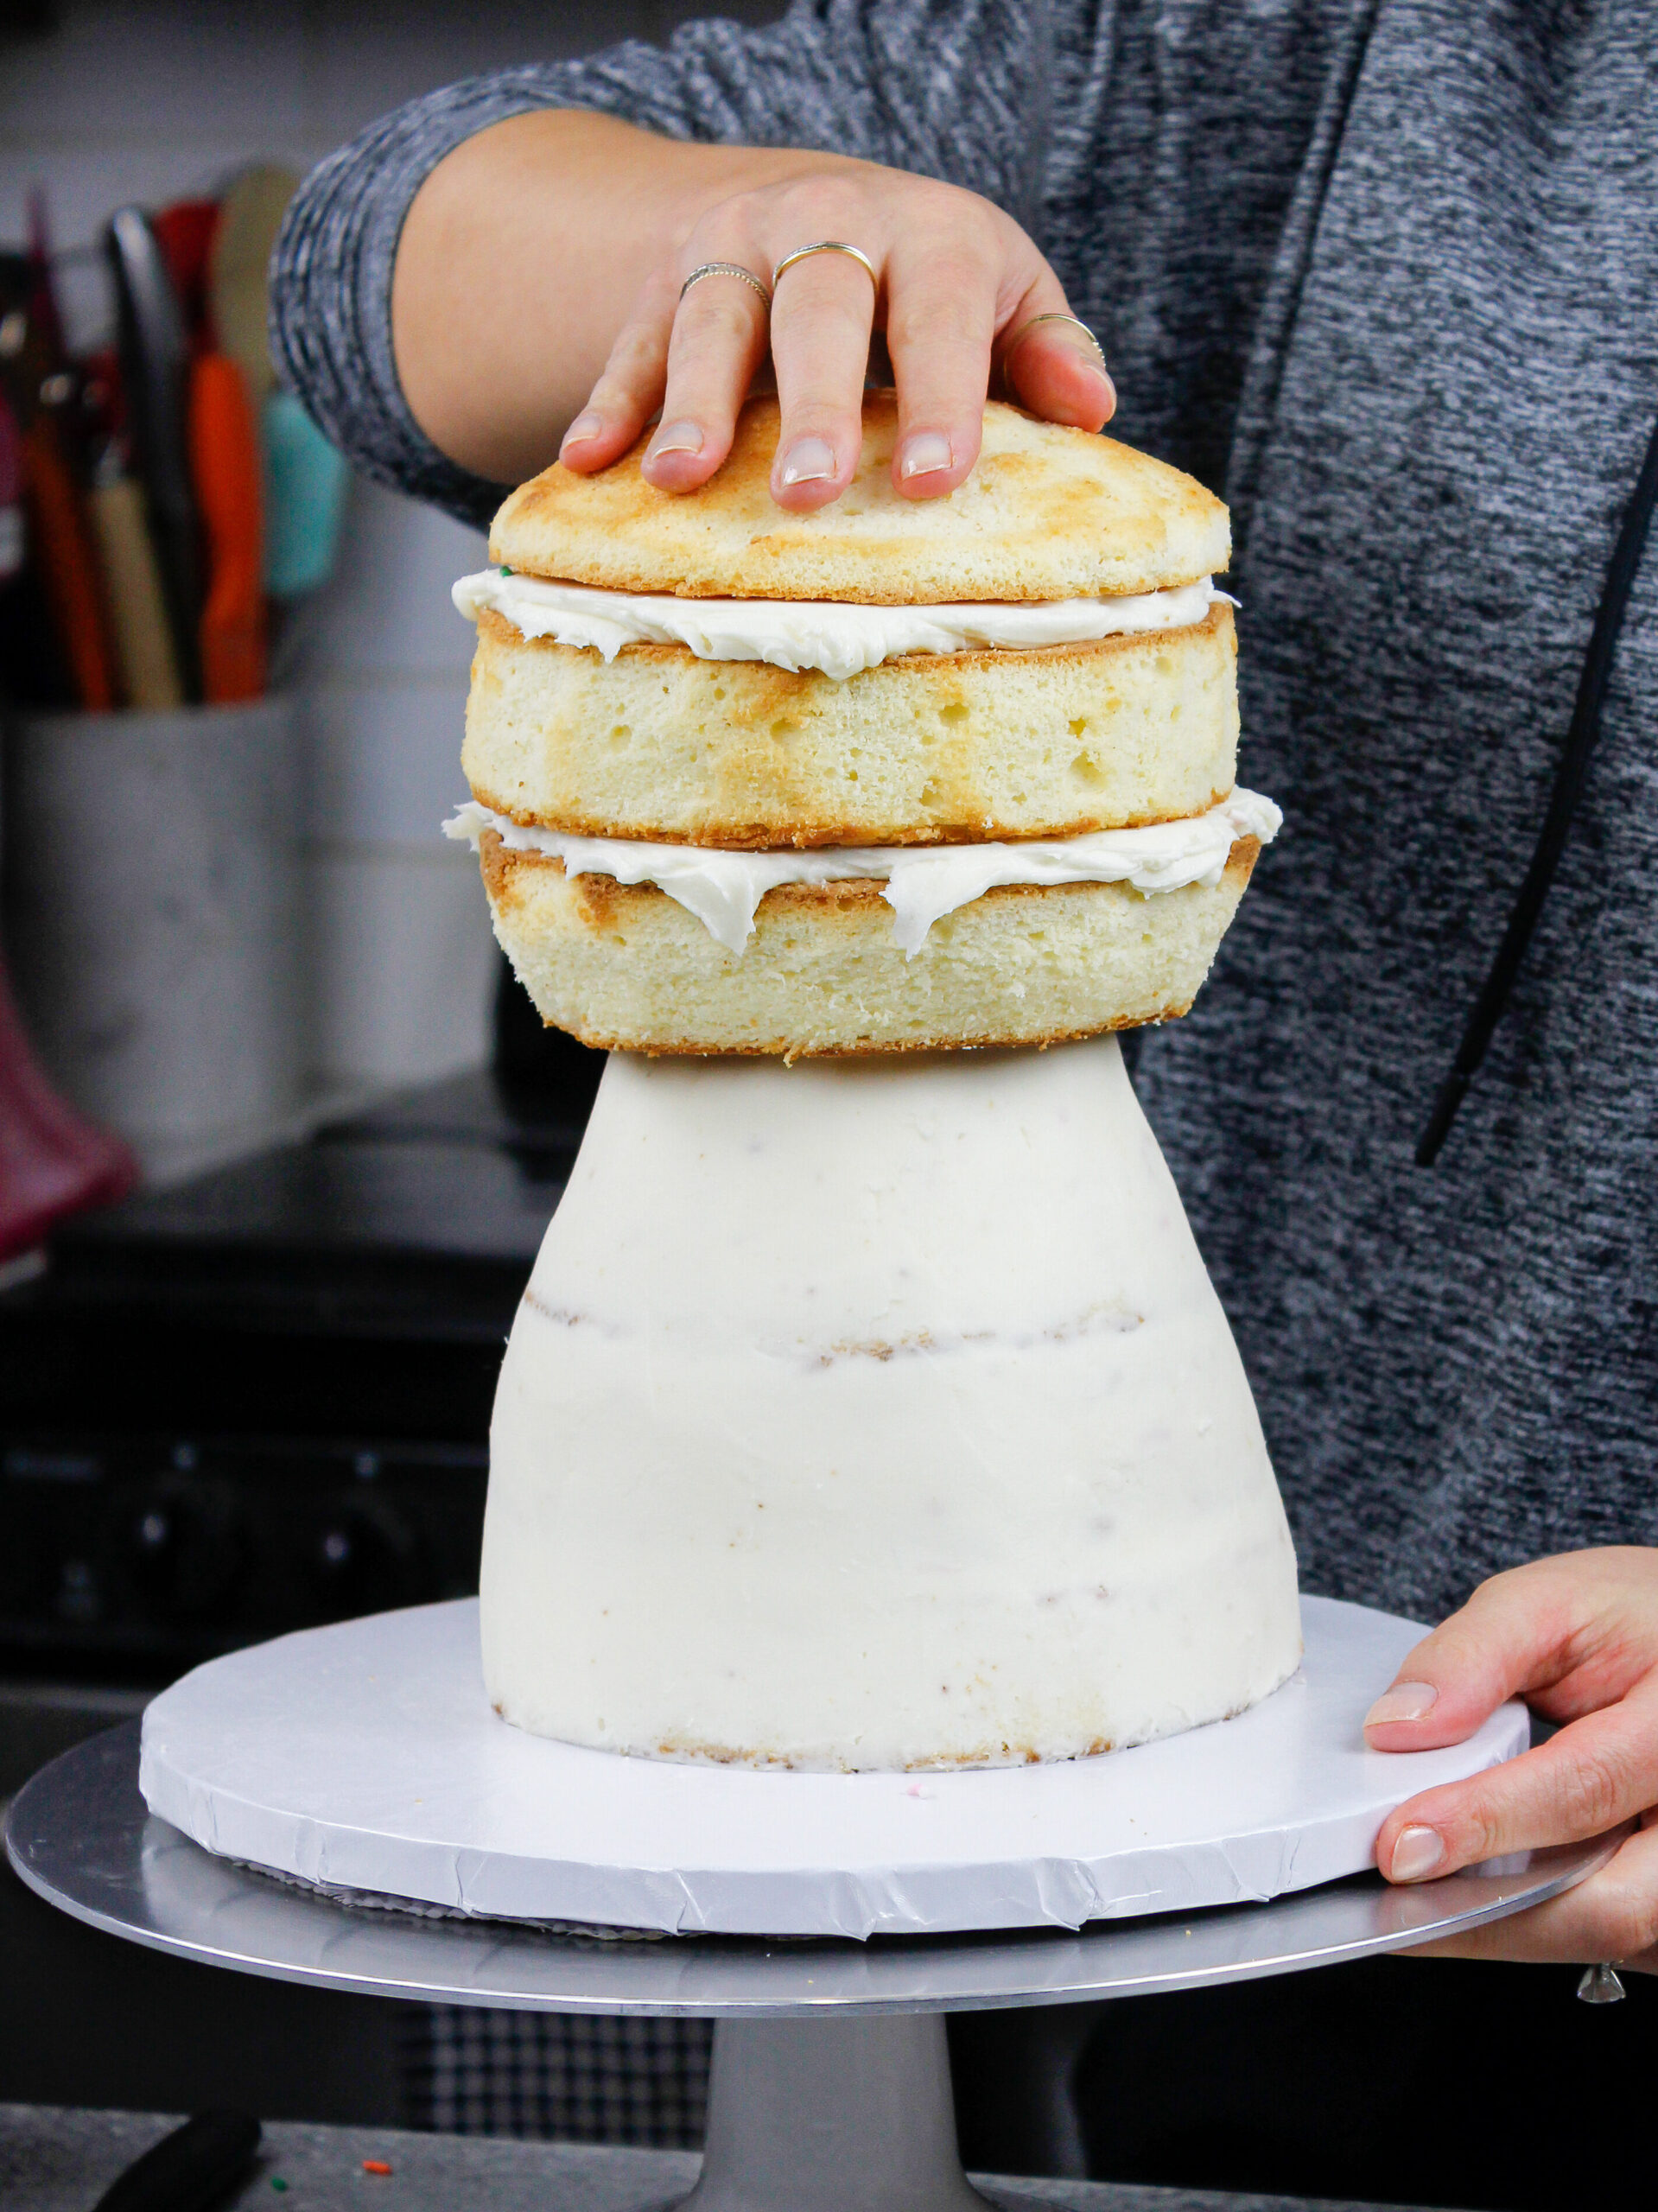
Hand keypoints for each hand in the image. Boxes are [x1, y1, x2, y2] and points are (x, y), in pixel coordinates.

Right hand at [559, 154, 1113, 508]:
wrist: (814, 205)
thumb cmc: (932, 286)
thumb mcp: (1002, 298)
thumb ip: (1044, 351)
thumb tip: (1091, 410)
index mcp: (932, 236)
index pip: (940, 313)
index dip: (940, 397)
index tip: (933, 481)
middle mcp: (829, 222)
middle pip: (816, 307)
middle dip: (813, 400)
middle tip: (811, 492)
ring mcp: (735, 248)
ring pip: (711, 318)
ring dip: (692, 400)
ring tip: (682, 480)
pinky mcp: (662, 280)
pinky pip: (630, 342)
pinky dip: (608, 401)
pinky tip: (589, 462)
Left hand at [1365, 1547, 1657, 1970]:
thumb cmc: (1631, 1622)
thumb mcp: (1550, 1604)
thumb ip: (1471, 1657)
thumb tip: (1395, 1727)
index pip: (1582, 1790)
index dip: (1484, 1822)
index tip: (1401, 1844)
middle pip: (1612, 1901)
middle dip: (1492, 1910)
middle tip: (1393, 1897)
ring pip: (1614, 1934)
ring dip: (1510, 1926)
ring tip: (1422, 1896)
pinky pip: (1616, 1937)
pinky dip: (1539, 1924)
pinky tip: (1478, 1895)